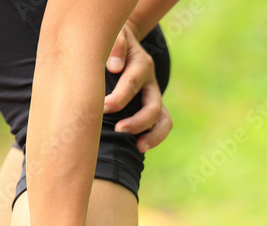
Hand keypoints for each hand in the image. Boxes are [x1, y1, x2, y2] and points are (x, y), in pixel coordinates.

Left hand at [104, 21, 172, 152]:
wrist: (123, 43)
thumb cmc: (111, 41)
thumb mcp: (113, 35)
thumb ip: (116, 45)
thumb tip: (115, 67)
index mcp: (142, 64)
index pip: (133, 83)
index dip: (120, 97)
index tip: (103, 107)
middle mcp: (151, 83)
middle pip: (153, 106)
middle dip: (137, 121)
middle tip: (118, 129)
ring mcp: (154, 97)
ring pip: (163, 120)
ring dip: (153, 135)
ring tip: (139, 147)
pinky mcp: (153, 107)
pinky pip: (161, 126)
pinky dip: (154, 138)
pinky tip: (138, 148)